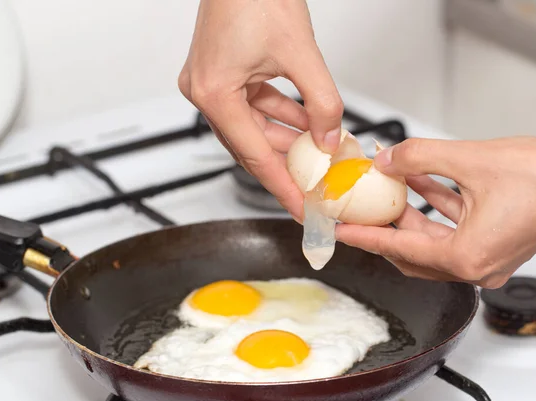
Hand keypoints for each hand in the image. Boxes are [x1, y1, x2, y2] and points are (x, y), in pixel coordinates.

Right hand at [178, 0, 343, 219]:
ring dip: (286, 141)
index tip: (303, 210)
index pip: (256, 157)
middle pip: (252, 147)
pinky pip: (254, 108)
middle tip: (313, 189)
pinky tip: (305, 125)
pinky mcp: (222, 74)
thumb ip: (322, 104)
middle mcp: (205, 93)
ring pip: (254, 129)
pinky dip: (280, 116)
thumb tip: (330, 140)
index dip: (283, 188)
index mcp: (215, 94)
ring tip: (317, 156)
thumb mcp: (302, 54)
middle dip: (287, 167)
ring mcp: (210, 84)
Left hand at [336, 137, 535, 287]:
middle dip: (385, 228)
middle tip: (359, 211)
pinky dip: (434, 207)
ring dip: (409, 213)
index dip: (365, 238)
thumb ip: (418, 157)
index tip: (342, 233)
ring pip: (433, 240)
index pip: (400, 249)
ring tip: (385, 188)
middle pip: (413, 252)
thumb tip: (387, 159)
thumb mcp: (469, 158)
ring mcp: (489, 257)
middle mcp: (478, 266)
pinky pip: (454, 227)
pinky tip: (418, 180)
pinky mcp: (497, 241)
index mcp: (467, 258)